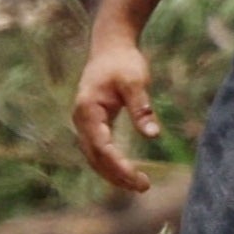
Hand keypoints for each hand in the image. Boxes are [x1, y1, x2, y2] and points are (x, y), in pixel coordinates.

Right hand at [70, 30, 160, 196]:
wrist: (110, 46)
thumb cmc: (123, 62)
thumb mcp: (135, 81)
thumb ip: (142, 108)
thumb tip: (152, 135)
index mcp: (88, 110)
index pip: (101, 147)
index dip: (118, 165)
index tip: (138, 178)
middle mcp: (81, 119)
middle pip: (95, 157)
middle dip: (116, 175)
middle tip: (143, 187)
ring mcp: (84, 122)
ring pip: (94, 157)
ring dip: (113, 173)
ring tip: (138, 185)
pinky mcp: (92, 123)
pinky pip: (98, 149)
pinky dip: (110, 163)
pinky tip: (126, 171)